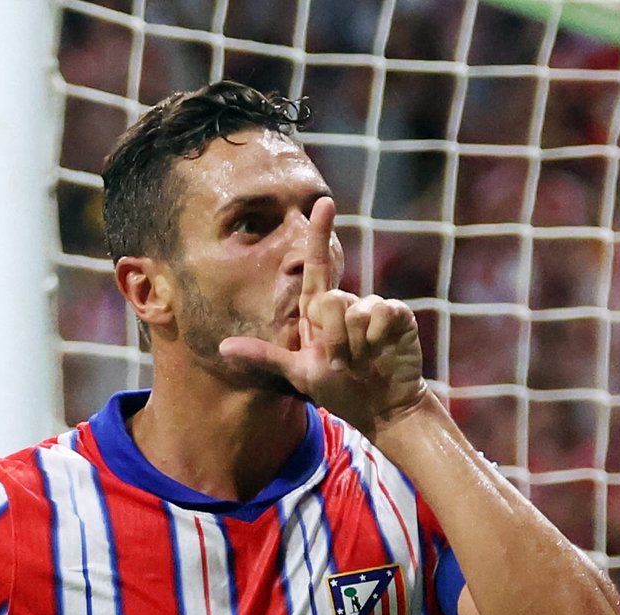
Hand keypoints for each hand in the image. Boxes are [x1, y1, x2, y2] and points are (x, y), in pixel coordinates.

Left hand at [220, 197, 429, 438]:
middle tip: (340, 363)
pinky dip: (378, 337)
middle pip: (331, 299)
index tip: (323, 202)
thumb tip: (222, 348)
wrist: (382, 406)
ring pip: (355, 311)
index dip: (319, 234)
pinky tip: (382, 350)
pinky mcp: (397, 315)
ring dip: (354, 344)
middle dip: (333, 338)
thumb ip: (264, 357)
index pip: (318, 266)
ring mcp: (372, 308)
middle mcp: (345, 303)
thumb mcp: (297, 373)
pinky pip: (382, 314)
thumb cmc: (339, 388)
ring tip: (362, 360)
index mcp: (319, 310)